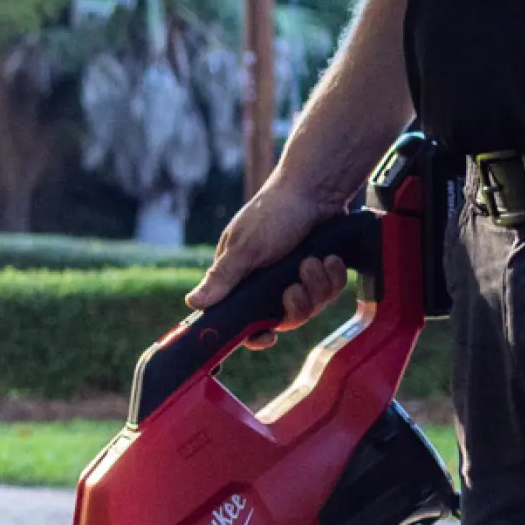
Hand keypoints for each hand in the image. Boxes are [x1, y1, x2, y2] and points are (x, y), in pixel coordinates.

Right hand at [185, 179, 349, 350]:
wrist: (315, 188)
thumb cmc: (274, 212)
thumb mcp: (246, 247)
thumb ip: (223, 277)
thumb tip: (192, 302)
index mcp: (244, 279)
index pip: (244, 321)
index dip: (256, 334)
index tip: (269, 336)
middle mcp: (270, 282)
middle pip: (285, 318)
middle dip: (296, 305)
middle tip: (295, 285)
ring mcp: (298, 276)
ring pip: (312, 305)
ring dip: (316, 285)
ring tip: (313, 260)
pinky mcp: (322, 270)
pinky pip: (331, 289)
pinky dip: (332, 275)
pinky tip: (329, 257)